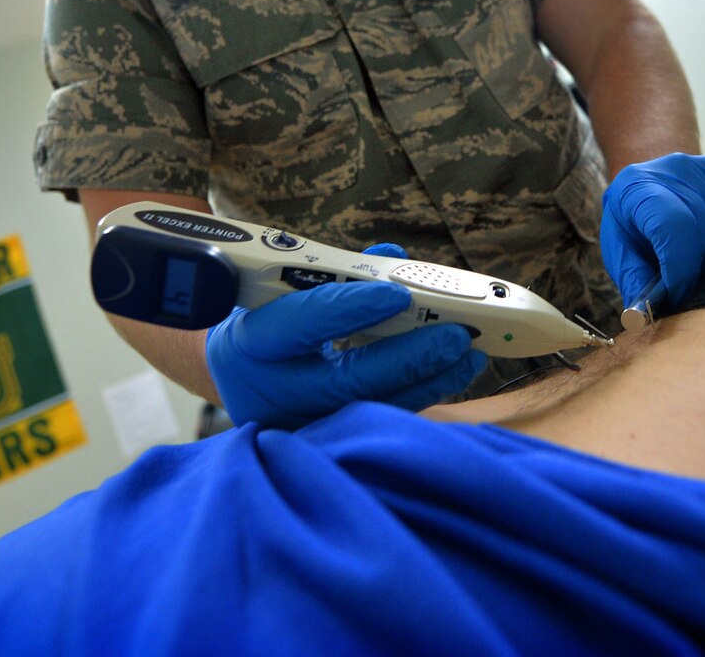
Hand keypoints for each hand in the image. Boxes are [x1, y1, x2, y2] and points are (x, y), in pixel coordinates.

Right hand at [205, 256, 485, 429]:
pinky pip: (378, 420)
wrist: (237, 375)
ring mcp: (298, 426)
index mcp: (249, 343)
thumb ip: (335, 272)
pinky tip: (449, 375)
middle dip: (410, 357)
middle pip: (348, 380)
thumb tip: (393, 260)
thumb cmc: (264, 319)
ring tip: (468, 356)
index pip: (302, 323)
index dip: (350, 307)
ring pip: (373, 408)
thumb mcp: (280, 288)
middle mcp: (271, 393)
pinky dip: (417, 396)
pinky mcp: (324, 444)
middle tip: (458, 336)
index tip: (397, 293)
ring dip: (428, 381)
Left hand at [601, 154, 704, 309]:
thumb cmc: (634, 226)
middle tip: (691, 281)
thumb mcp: (620, 252)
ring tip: (703, 263)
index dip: (681, 267)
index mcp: (637, 186)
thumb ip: (633, 279)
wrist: (651, 188)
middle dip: (702, 267)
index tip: (679, 293)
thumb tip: (645, 312)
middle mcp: (675, 169)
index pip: (674, 225)